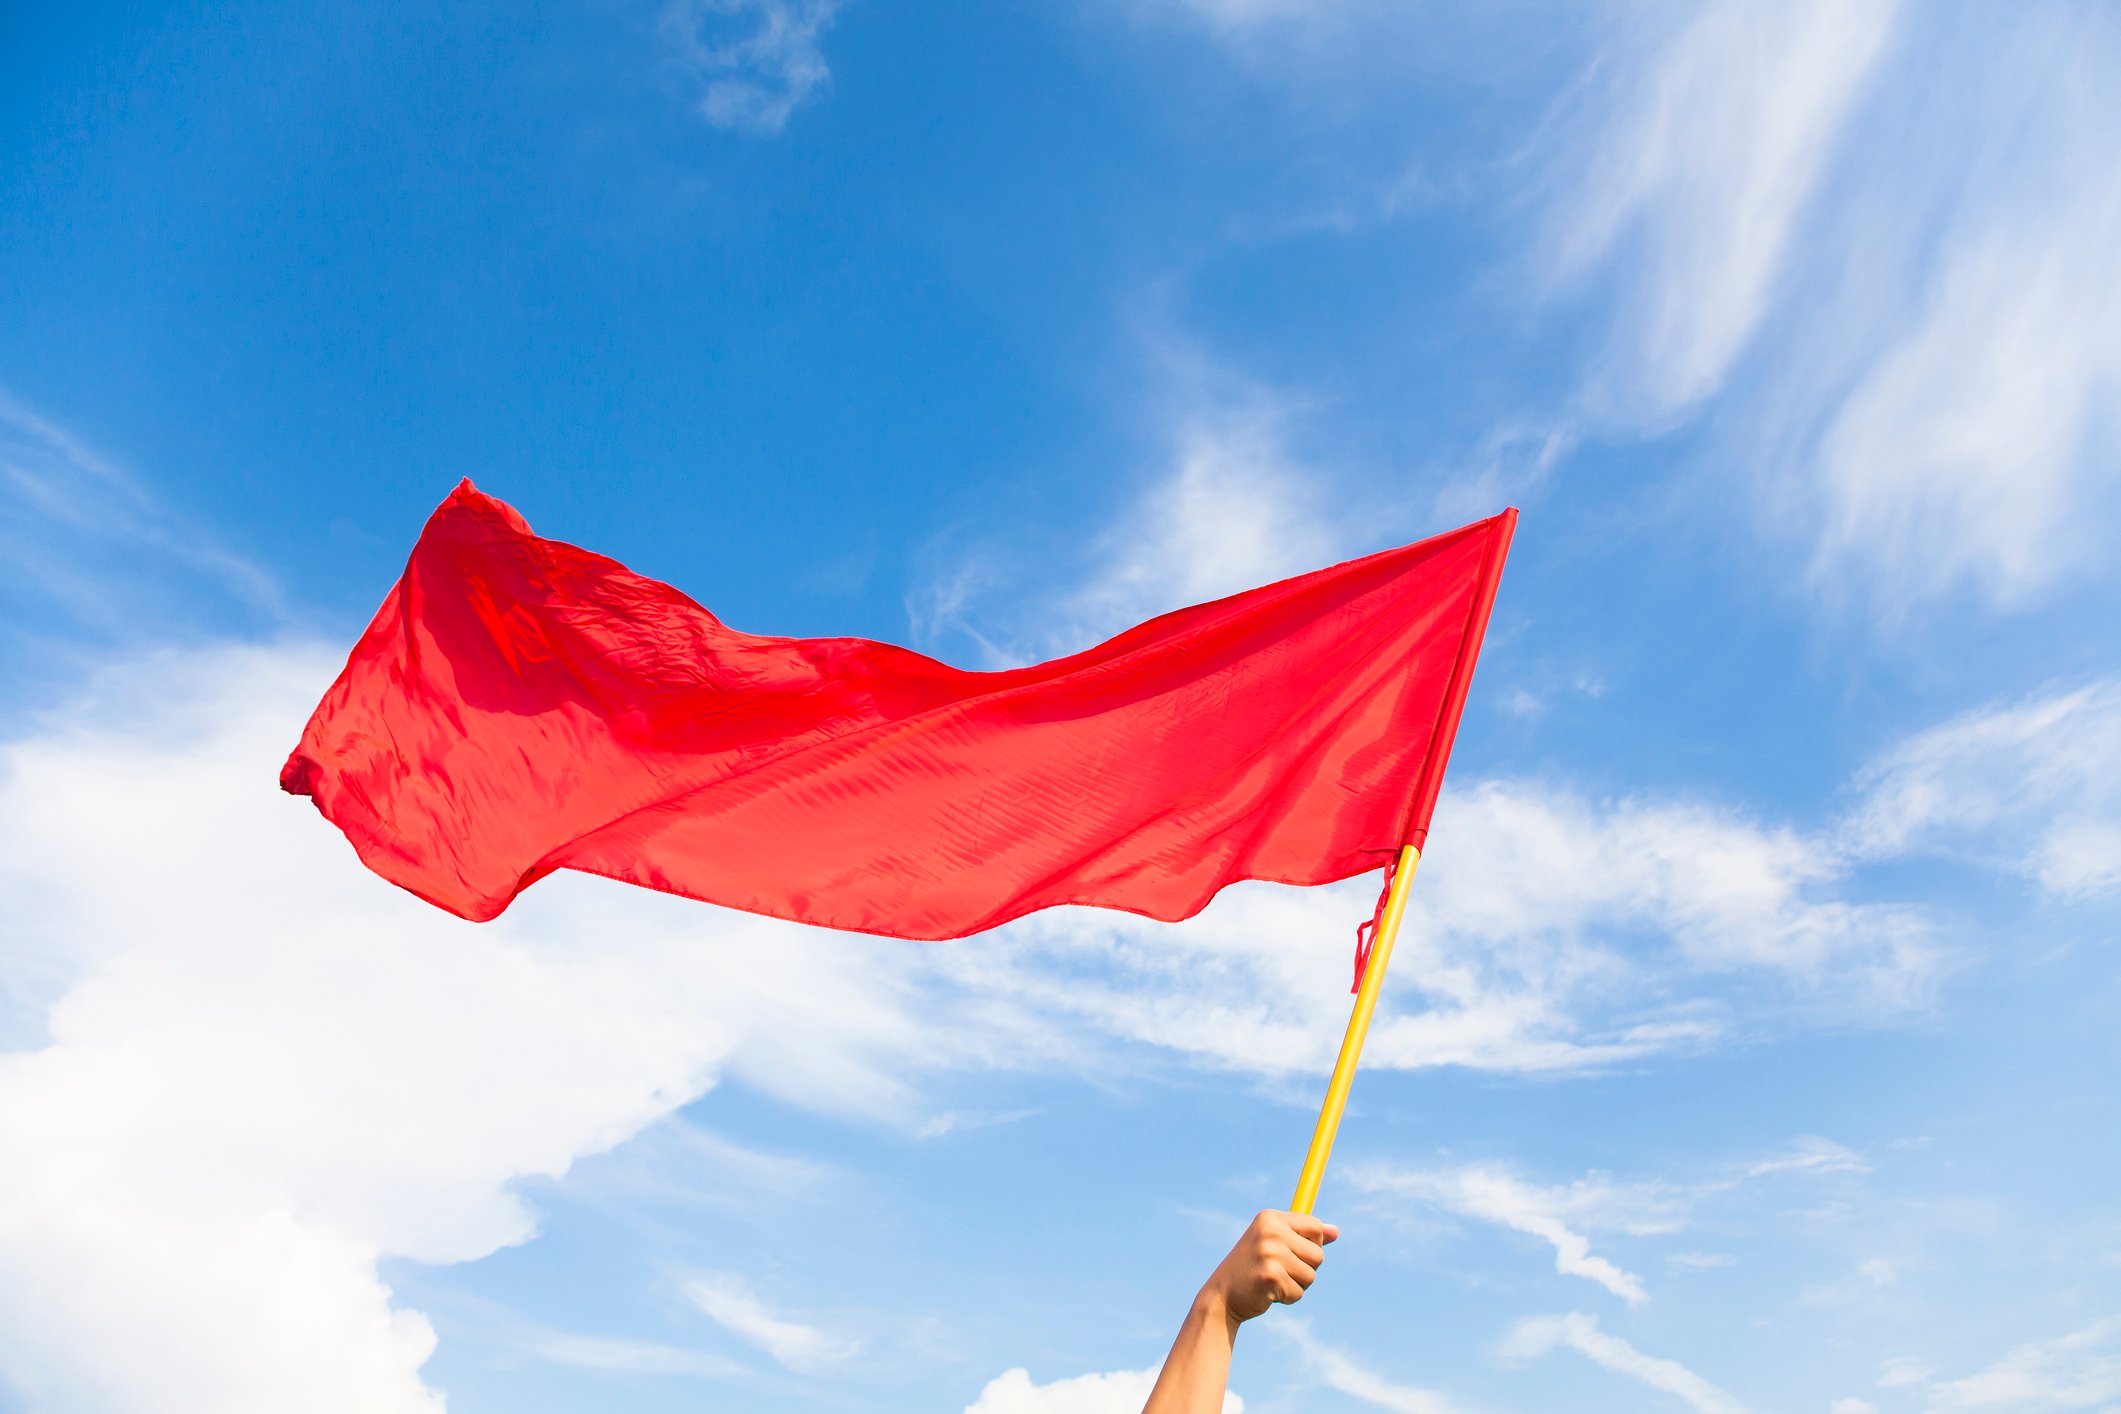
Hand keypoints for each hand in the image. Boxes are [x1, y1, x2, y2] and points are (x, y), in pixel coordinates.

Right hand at [1197, 1210, 1337, 1330]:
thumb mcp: (1275, 1244)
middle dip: (1305, 1269)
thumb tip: (1336, 1231)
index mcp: (1270, 1218)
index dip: (1313, 1245)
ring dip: (1296, 1285)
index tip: (1294, 1254)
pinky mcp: (1272, 1276)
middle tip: (1280, 1270)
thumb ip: (1304, 1236)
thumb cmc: (1252, 1268)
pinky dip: (1287, 1297)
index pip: (1316, 1227)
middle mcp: (1270, 1231)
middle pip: (1318, 1254)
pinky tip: (1268, 1293)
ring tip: (1273, 1281)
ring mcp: (1270, 1253)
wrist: (1221, 1295)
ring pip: (1311, 1276)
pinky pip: (1299, 1292)